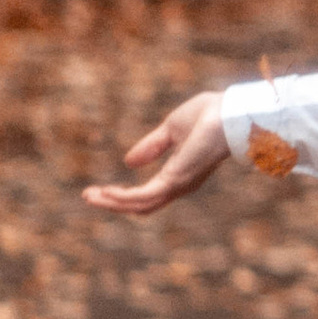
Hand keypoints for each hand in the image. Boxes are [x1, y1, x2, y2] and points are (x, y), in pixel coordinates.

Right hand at [83, 90, 229, 216]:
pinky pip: (142, 197)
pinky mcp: (175, 181)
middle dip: (113, 203)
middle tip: (89, 196)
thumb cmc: (209, 116)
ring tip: (89, 195)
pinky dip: (122, 198)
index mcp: (180, 174)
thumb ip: (152, 147)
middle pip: (141, 206)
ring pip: (139, 205)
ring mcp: (178, 185)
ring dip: (112, 203)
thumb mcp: (171, 129)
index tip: (101, 189)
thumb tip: (129, 162)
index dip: (123, 195)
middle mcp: (180, 185)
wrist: (228, 112)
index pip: (149, 194)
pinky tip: (105, 192)